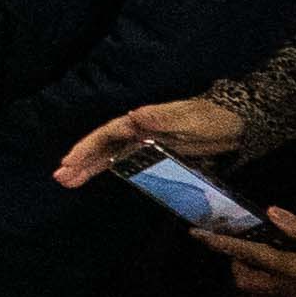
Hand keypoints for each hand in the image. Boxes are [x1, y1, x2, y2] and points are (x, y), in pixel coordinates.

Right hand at [49, 97, 250, 191]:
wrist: (235, 123)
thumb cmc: (212, 119)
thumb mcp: (189, 119)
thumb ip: (162, 118)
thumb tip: (133, 115)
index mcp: (141, 121)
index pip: (106, 136)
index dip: (86, 149)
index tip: (67, 163)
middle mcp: (138, 130)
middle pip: (102, 146)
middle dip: (80, 162)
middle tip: (60, 179)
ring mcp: (146, 141)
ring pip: (110, 154)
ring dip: (89, 167)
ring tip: (68, 181)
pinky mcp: (155, 152)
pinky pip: (124, 160)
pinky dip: (108, 167)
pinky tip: (97, 175)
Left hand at [201, 205, 295, 296]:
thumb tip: (273, 212)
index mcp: (291, 269)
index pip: (246, 254)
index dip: (220, 243)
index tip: (198, 234)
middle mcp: (284, 289)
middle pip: (242, 280)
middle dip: (235, 264)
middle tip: (243, 248)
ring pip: (253, 294)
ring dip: (248, 277)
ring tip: (260, 261)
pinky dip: (265, 288)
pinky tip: (281, 277)